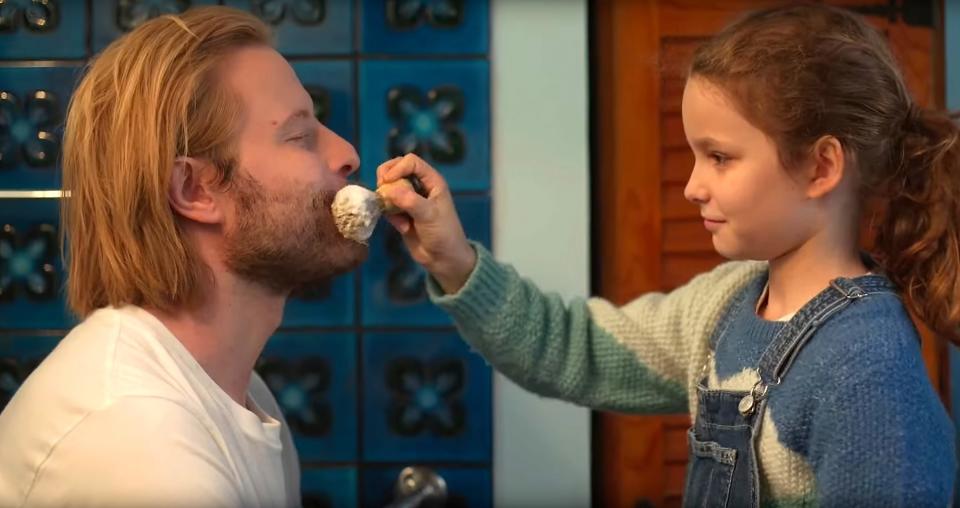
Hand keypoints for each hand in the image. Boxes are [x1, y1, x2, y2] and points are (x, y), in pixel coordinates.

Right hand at [376, 154, 476, 293]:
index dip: (397, 168)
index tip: (387, 182)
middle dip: (386, 180)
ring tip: (398, 218)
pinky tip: (403, 228)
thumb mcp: (429, 215)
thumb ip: (410, 201)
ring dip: (388, 201)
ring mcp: (410, 200)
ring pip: (388, 188)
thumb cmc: (443, 234)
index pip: (410, 161)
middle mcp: (420, 186)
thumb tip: (388, 189)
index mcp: (432, 181)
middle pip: (395, 169)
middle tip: (383, 192)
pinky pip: (387, 206)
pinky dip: (390, 216)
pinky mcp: (401, 213)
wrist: (443, 259)